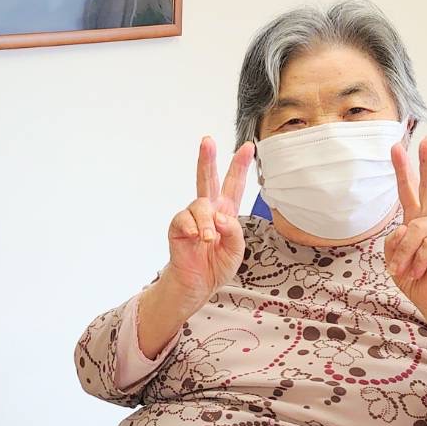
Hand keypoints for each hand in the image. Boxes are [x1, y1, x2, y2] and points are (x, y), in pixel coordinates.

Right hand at [161, 137, 254, 316]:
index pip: (234, 185)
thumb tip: (220, 216)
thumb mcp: (236, 250)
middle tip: (207, 141)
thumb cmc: (216, 266)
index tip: (248, 147)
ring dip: (207, 223)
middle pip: (207, 179)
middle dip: (207, 159)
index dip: (240, 166)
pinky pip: (185, 220)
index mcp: (226, 212)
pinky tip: (197, 238)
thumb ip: (234, 231)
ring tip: (208, 240)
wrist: (197, 285)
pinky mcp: (178, 228)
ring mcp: (192, 218)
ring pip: (200, 205)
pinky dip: (193, 228)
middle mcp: (209, 210)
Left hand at [384, 136, 426, 320]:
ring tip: (405, 271)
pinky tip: (420, 272)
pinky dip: (416, 261)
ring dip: (404, 254)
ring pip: (416, 229)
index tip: (397, 147)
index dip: (404, 170)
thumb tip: (405, 229)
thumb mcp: (395, 259)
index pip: (412, 192)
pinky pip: (426, 245)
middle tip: (425, 140)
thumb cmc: (417, 279)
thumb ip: (395, 240)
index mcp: (422, 221)